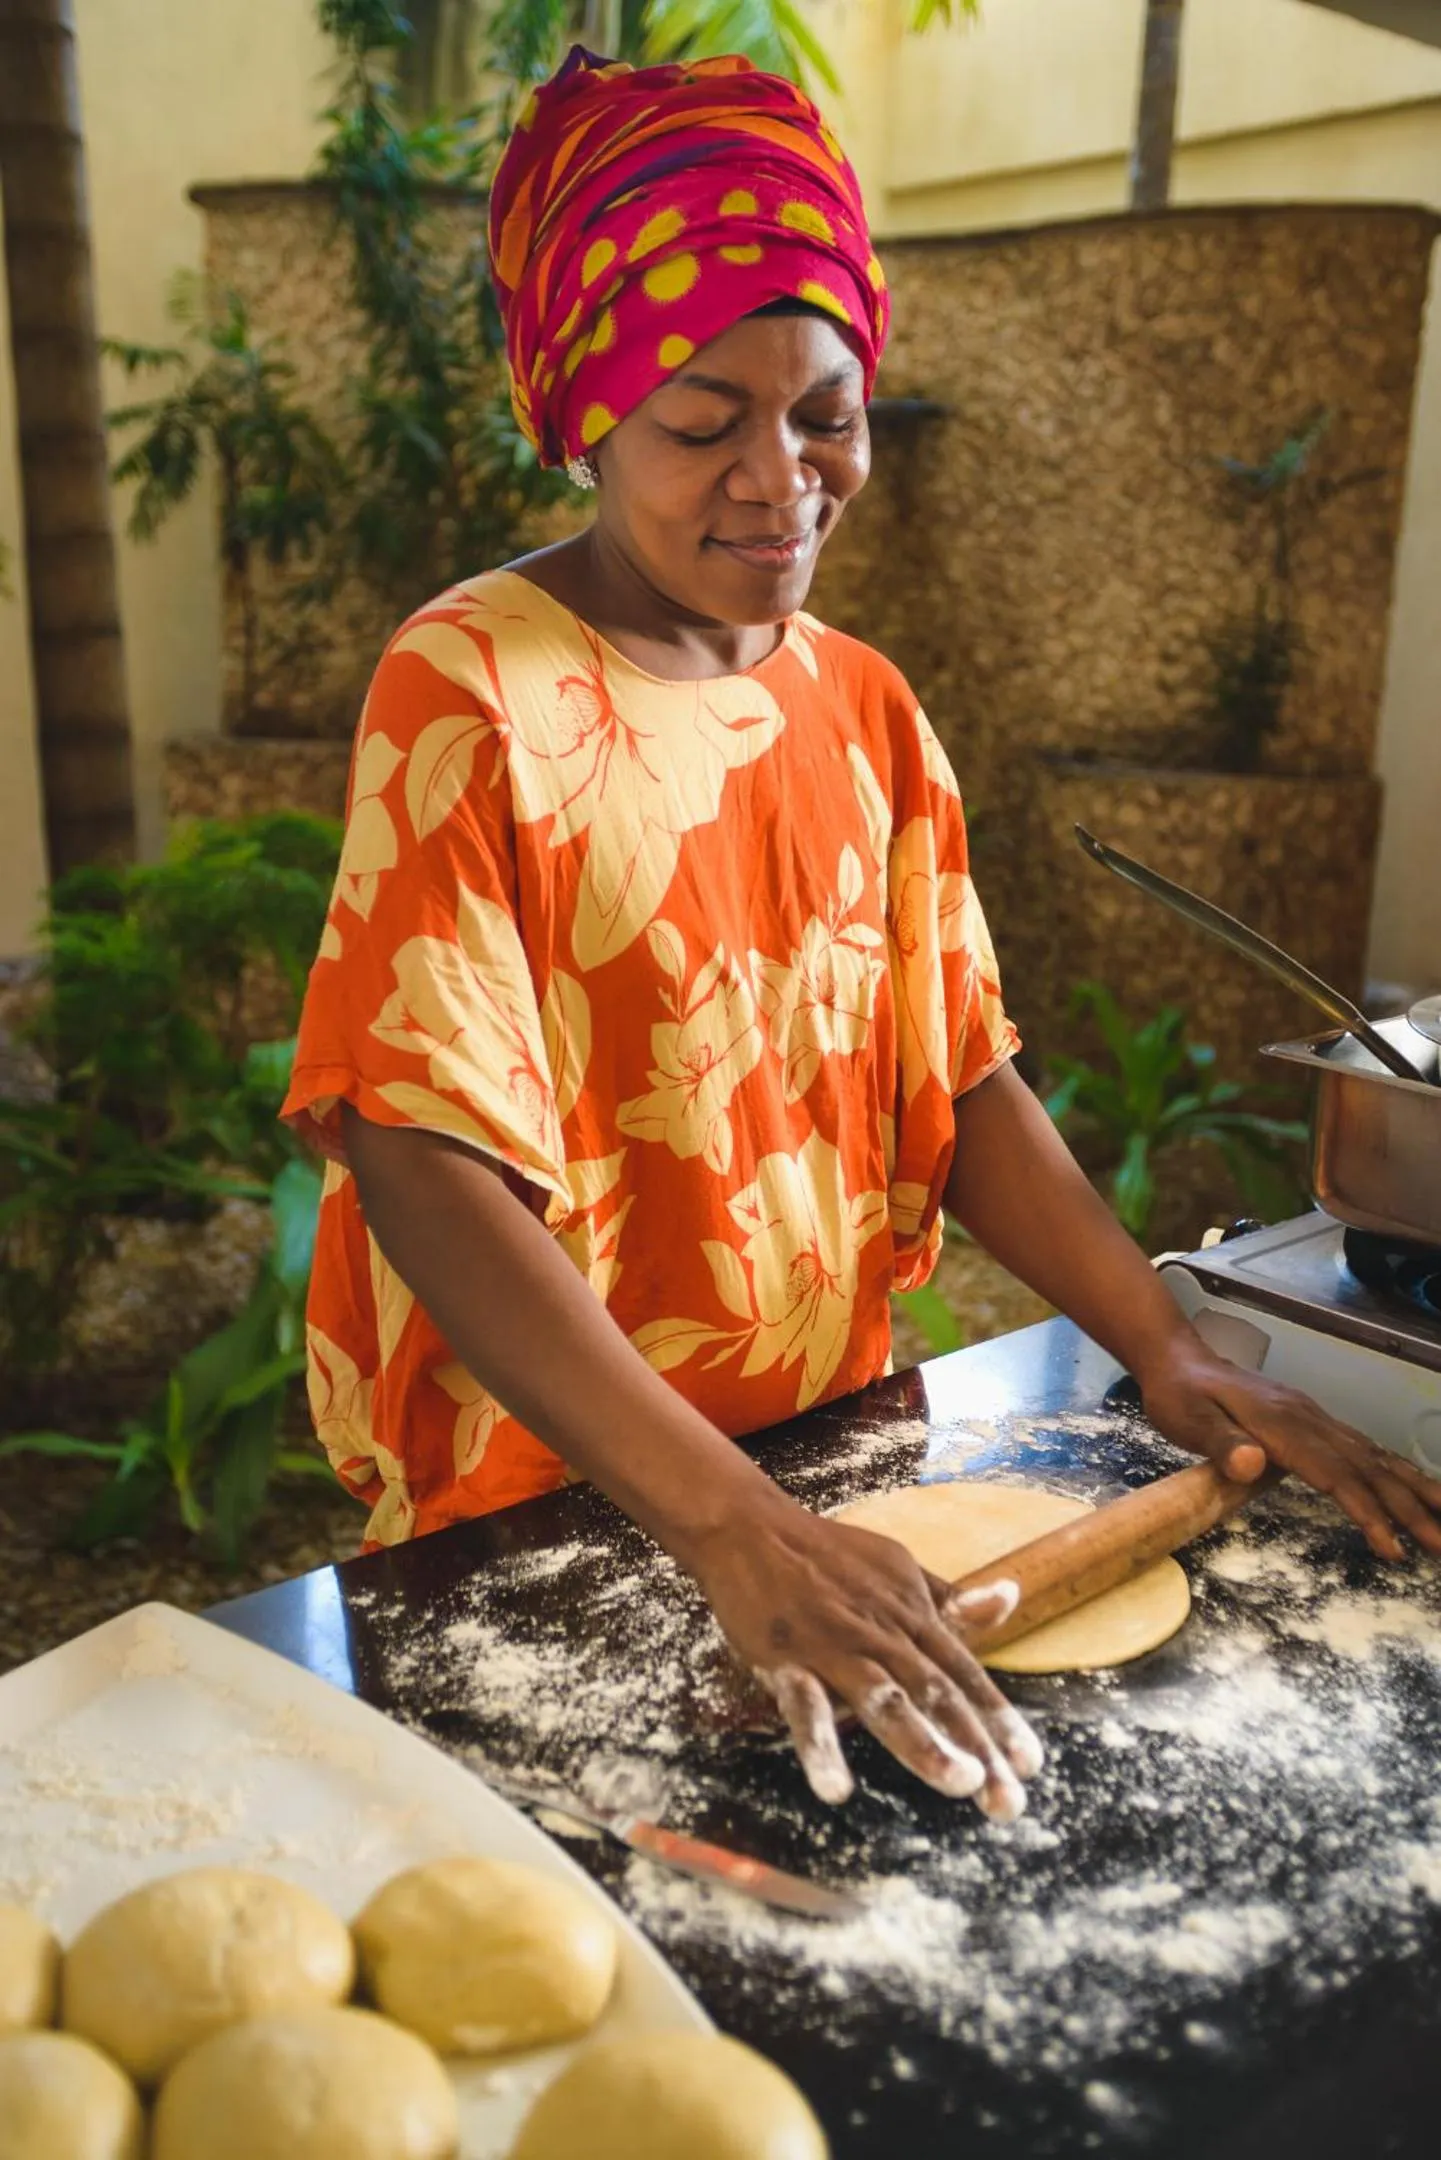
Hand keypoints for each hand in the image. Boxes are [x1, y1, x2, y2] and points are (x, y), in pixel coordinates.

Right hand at [684, 1491, 1043, 1814]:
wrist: (752, 1529)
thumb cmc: (829, 1556)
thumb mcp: (899, 1570)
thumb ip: (949, 1600)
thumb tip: (1009, 1599)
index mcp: (911, 1615)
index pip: (964, 1674)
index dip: (999, 1719)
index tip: (1031, 1763)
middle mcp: (883, 1633)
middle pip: (938, 1696)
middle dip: (977, 1748)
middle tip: (1008, 1802)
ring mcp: (835, 1647)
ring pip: (887, 1700)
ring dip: (923, 1743)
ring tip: (957, 1783)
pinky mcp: (787, 1660)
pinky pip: (806, 1708)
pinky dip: (821, 1747)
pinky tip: (836, 1789)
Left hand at [1138, 1336, 1440, 1561]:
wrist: (1179, 1359)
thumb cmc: (1179, 1395)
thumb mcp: (1186, 1419)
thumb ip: (1220, 1444)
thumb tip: (1253, 1465)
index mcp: (1282, 1425)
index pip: (1335, 1474)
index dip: (1366, 1510)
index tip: (1392, 1546)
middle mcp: (1309, 1420)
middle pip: (1368, 1468)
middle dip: (1408, 1508)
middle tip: (1440, 1545)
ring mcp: (1314, 1419)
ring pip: (1373, 1456)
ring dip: (1412, 1489)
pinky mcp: (1312, 1421)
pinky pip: (1362, 1448)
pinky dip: (1393, 1469)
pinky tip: (1412, 1485)